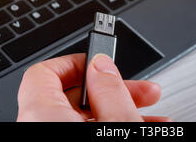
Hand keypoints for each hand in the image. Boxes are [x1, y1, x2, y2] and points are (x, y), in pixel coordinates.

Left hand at [17, 53, 169, 121]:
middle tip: (142, 90)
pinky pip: (86, 131)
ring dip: (121, 109)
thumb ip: (108, 89)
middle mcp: (41, 127)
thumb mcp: (116, 122)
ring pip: (86, 117)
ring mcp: (53, 138)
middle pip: (74, 95)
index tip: (102, 61)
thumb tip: (102, 65)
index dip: (76, 61)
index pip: (44, 72)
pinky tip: (143, 124)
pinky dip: (112, 125)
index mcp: (42, 115)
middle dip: (115, 89)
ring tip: (154, 115)